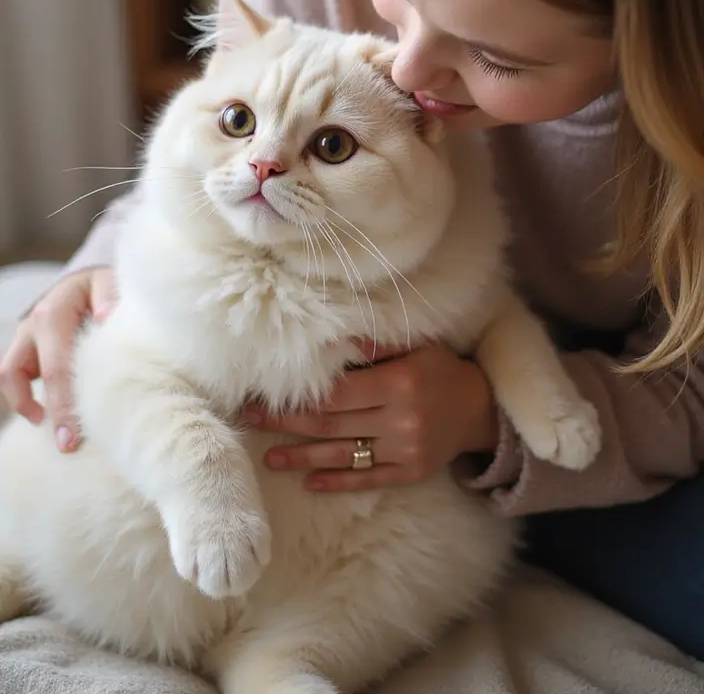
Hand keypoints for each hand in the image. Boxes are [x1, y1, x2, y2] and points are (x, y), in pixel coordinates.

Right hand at [0, 267, 116, 451]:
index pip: (55, 365)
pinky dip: (25, 397)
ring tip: (50, 427)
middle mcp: (31, 325)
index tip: (74, 436)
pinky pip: (13, 377)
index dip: (63, 403)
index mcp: (53, 312)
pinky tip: (47, 415)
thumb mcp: (112, 285)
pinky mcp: (24, 349)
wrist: (90, 282)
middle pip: (23, 375)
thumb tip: (107, 318)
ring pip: (7, 376)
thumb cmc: (105, 289)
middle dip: (46, 411)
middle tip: (67, 445)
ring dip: (24, 404)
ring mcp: (24, 337)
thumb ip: (111, 298)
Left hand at [242, 343, 497, 491]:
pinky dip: (337, 482)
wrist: (480, 409)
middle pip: (330, 423)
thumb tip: (334, 339)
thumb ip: (375, 346)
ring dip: (302, 458)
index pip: (337, 393)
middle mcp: (399, 418)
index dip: (297, 396)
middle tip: (250, 421)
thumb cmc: (439, 370)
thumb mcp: (415, 347)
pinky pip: (367, 479)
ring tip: (269, 458)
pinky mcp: (409, 473)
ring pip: (343, 455)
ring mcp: (404, 449)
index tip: (263, 393)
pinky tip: (310, 482)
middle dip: (286, 423)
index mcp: (397, 382)